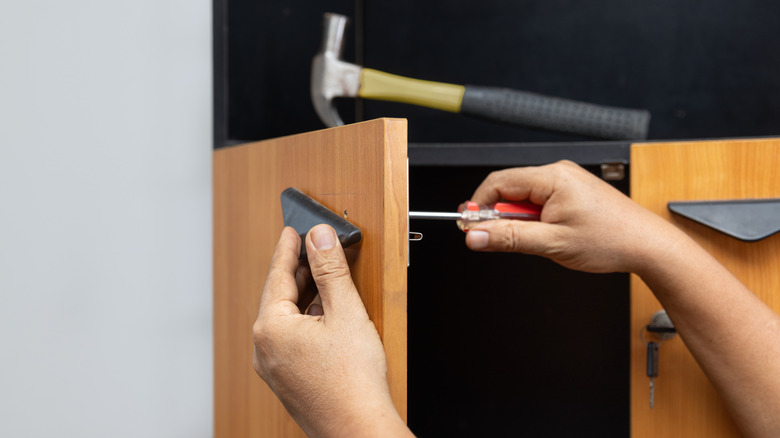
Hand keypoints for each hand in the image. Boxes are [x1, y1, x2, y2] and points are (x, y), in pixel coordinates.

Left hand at [252, 225, 409, 437]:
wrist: (358, 429)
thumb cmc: (353, 381)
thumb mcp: (345, 312)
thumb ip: (331, 270)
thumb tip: (320, 238)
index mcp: (271, 328)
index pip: (278, 275)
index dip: (288, 249)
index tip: (292, 230)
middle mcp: (264, 348)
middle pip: (279, 296)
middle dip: (298, 271)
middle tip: (312, 248)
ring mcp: (273, 367)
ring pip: (285, 318)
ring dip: (304, 296)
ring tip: (324, 278)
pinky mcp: (287, 379)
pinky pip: (290, 337)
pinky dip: (305, 319)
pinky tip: (326, 315)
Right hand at [465, 160, 681, 273]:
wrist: (648, 245)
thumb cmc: (612, 240)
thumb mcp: (552, 244)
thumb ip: (508, 239)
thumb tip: (476, 236)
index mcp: (553, 177)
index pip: (498, 183)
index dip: (479, 206)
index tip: (471, 228)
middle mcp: (559, 173)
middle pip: (509, 190)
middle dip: (502, 217)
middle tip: (507, 241)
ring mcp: (567, 182)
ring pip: (524, 199)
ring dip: (521, 221)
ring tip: (542, 240)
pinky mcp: (573, 193)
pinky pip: (540, 202)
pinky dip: (536, 220)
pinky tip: (550, 235)